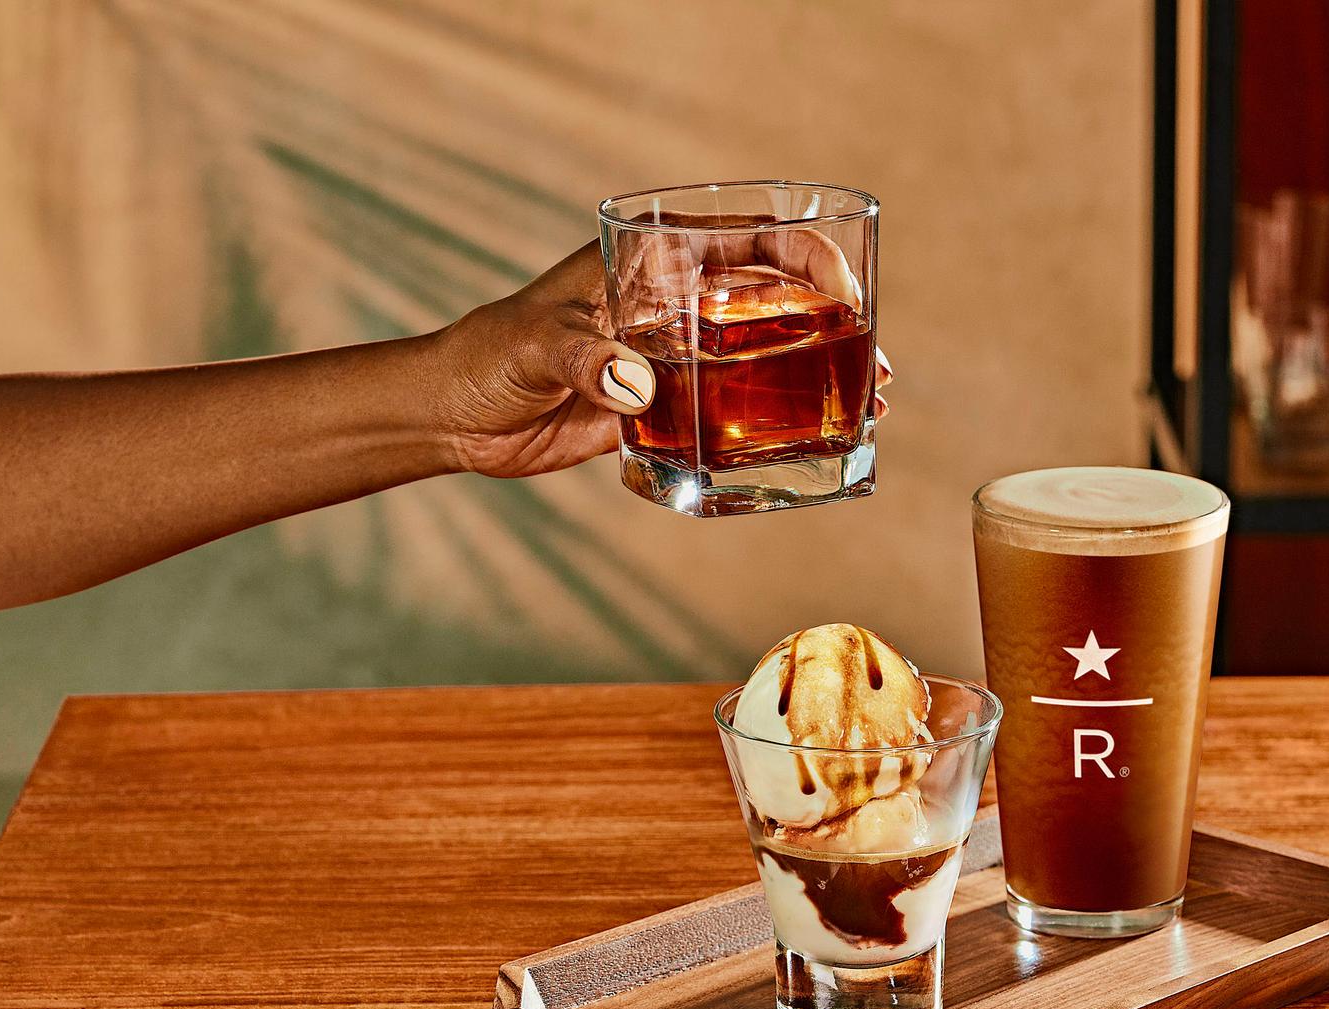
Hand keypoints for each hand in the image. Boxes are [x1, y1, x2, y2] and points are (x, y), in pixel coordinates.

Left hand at [422, 239, 892, 479]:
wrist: (452, 416)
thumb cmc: (486, 357)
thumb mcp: (535, 347)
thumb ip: (587, 360)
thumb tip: (640, 387)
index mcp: (651, 262)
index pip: (749, 242)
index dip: (809, 259)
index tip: (847, 296)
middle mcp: (672, 305)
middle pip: (773, 304)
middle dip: (832, 331)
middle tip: (876, 369)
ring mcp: (671, 358)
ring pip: (760, 361)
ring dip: (814, 382)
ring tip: (867, 410)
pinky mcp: (660, 410)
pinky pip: (727, 415)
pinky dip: (770, 428)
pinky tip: (810, 446)